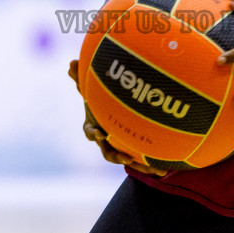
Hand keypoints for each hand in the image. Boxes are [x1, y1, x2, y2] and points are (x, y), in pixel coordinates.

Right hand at [67, 59, 166, 175]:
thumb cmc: (98, 99)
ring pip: (127, 160)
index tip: (101, 132)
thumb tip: (70, 61)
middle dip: (117, 156)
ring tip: (152, 170)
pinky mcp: (131, 152)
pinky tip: (163, 171)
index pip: (91, 132)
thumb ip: (80, 77)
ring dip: (138, 165)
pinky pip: (140, 162)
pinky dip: (150, 167)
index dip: (94, 133)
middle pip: (109, 152)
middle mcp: (106, 140)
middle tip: (126, 158)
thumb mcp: (90, 87)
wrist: (111, 113)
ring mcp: (118, 147)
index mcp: (94, 126)